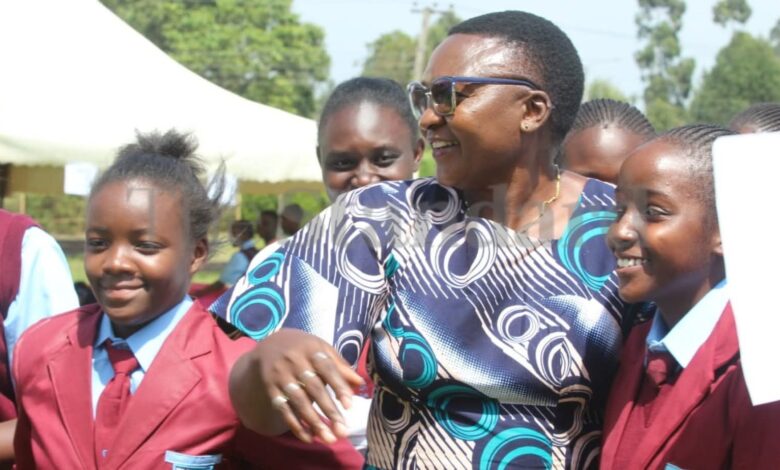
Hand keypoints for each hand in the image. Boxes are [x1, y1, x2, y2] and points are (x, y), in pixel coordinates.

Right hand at [229, 328, 363, 443]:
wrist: (269, 345)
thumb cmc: (305, 349)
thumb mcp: (322, 349)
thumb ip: (340, 366)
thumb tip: (360, 383)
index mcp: (312, 349)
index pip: (327, 369)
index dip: (339, 386)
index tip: (349, 406)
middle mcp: (294, 362)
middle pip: (314, 388)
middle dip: (329, 410)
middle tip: (343, 431)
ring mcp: (281, 376)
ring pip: (298, 402)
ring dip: (314, 422)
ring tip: (329, 438)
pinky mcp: (272, 389)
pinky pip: (283, 409)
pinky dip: (295, 425)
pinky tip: (309, 438)